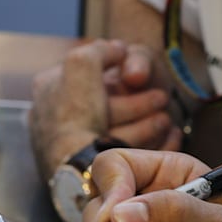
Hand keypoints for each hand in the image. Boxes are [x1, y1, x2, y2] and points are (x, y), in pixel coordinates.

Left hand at [29, 40, 175, 172]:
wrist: (77, 168)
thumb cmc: (74, 117)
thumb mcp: (81, 65)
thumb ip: (100, 50)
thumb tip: (117, 48)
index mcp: (49, 93)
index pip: (86, 77)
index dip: (117, 71)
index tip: (137, 75)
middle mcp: (59, 121)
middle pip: (107, 107)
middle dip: (138, 102)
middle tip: (162, 98)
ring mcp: (76, 149)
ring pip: (120, 132)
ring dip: (148, 124)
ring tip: (168, 121)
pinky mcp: (96, 173)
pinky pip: (130, 154)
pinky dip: (154, 145)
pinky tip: (172, 137)